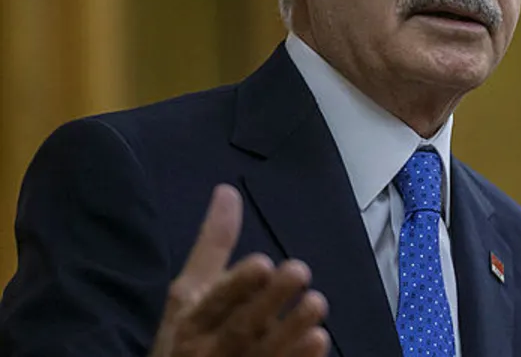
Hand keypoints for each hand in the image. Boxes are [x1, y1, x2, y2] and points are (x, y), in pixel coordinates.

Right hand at [149, 184, 329, 356]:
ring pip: (266, 353)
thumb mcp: (190, 292)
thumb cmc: (189, 336)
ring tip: (315, 303)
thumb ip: (213, 245)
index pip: (213, 303)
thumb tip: (227, 191)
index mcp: (193, 321)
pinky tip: (319, 339)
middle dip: (270, 301)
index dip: (237, 286)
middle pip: (241, 327)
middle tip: (298, 271)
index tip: (262, 263)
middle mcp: (212, 348)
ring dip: (292, 328)